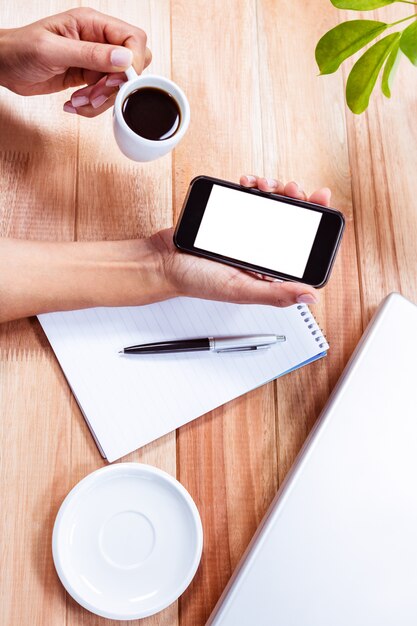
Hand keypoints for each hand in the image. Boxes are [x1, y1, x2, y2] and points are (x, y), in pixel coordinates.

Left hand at [0, 8, 150, 116]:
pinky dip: (92, 105)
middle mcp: (98, 40)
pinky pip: (104, 96)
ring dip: (101, 99)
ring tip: (78, 100)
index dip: (132, 62)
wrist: (3, 66)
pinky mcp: (89, 79)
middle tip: (95, 92)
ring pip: (118, 85)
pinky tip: (74, 102)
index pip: (133, 38)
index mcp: (92, 24)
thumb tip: (124, 58)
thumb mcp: (53, 50)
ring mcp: (94, 61)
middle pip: (132, 64)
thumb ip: (90, 54)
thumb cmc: (19, 49)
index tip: (118, 80)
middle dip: (116, 85)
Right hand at [150, 176, 331, 307]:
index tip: (320, 200)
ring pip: (274, 203)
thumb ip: (276, 294)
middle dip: (297, 197)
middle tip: (292, 189)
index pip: (302, 243)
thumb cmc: (196, 281)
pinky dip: (252, 186)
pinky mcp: (231, 216)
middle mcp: (262, 249)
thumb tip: (311, 296)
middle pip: (293, 218)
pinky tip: (248, 183)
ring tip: (266, 186)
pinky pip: (249, 197)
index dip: (315, 220)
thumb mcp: (240, 290)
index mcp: (270, 269)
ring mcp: (247, 231)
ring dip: (275, 188)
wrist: (162, 262)